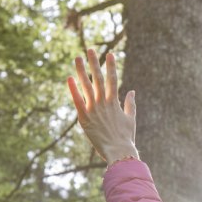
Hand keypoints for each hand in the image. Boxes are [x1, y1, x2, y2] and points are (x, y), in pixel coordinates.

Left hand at [67, 48, 138, 163]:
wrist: (118, 151)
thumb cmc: (125, 137)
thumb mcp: (130, 119)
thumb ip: (130, 104)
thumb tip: (132, 91)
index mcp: (114, 102)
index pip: (112, 79)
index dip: (111, 65)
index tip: (110, 54)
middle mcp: (103, 102)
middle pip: (98, 78)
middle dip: (94, 62)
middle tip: (90, 49)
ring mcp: (93, 109)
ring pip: (86, 85)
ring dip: (81, 70)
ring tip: (77, 58)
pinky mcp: (84, 118)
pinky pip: (77, 101)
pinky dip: (73, 89)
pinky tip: (69, 78)